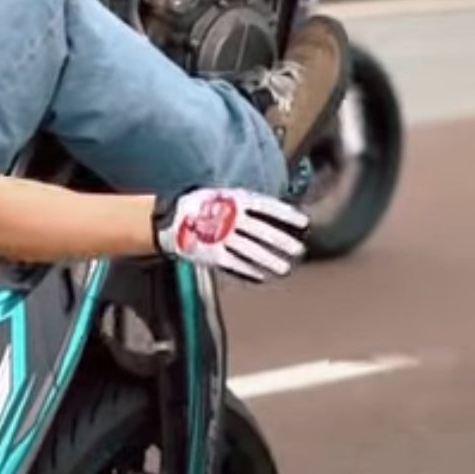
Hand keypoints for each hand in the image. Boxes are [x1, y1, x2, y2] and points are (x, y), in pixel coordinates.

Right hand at [152, 188, 307, 281]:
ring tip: (284, 269)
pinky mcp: (211, 253)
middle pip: (261, 231)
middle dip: (281, 241)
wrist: (170, 219)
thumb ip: (247, 205)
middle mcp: (229, 216)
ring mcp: (220, 235)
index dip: (286, 215)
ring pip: (249, 250)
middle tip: (299, 251)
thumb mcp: (225, 196)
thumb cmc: (204, 206)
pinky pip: (233, 263)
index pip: (267, 206)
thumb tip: (275, 214)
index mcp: (235, 199)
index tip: (304, 223)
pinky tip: (262, 276)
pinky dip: (248, 271)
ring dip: (268, 260)